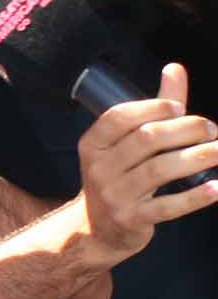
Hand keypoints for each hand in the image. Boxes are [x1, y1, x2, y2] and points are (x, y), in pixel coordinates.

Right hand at [77, 67, 217, 257]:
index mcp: (93, 144)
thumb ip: (153, 109)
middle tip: (212, 128)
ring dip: (198, 158)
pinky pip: (167, 206)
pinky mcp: (131, 220)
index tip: (181, 107)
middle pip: (146, 139)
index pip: (120, 117)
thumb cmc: (120, 176)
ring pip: (159, 170)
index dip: (152, 107)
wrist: (98, 230)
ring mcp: (114, 196)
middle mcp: (99, 169)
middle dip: (185, 129)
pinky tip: (217, 188)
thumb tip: (175, 69)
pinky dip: (195, 197)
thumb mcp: (125, 144)